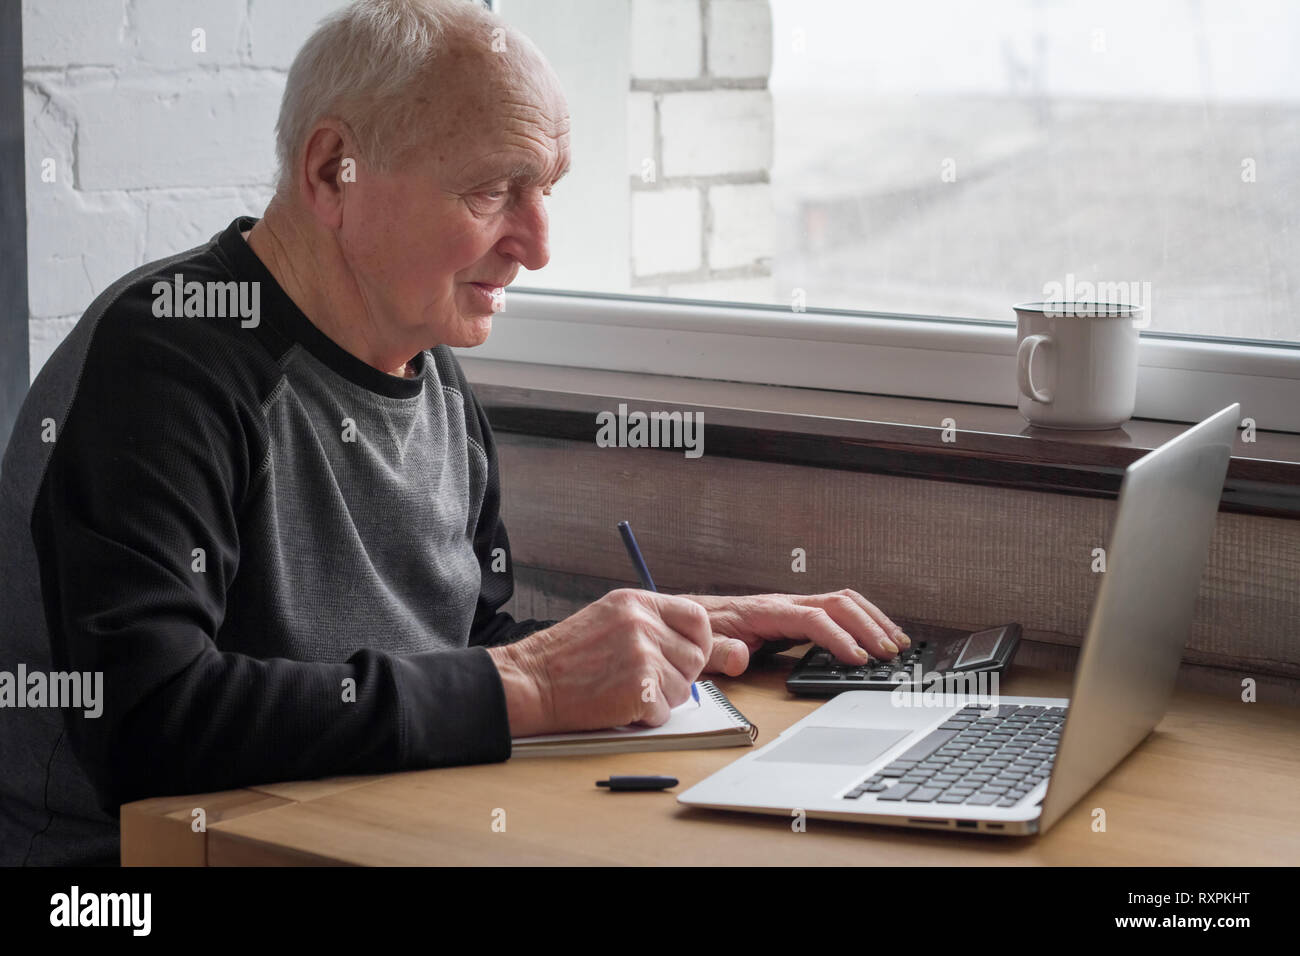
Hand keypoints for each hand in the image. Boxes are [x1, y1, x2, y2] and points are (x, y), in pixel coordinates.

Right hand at [487, 588, 711, 736]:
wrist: (531, 681)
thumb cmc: (565, 655)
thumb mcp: (608, 617)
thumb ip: (648, 622)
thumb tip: (688, 644)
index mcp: (637, 603)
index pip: (696, 618)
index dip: (699, 641)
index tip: (689, 655)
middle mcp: (643, 625)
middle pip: (695, 657)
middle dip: (678, 675)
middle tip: (648, 681)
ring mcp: (643, 656)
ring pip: (683, 689)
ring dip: (660, 699)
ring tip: (625, 691)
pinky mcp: (640, 689)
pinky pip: (664, 713)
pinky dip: (645, 717)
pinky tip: (619, 705)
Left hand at [677, 589, 910, 675]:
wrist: (691, 619)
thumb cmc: (701, 634)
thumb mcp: (703, 648)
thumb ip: (719, 653)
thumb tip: (740, 658)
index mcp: (765, 611)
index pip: (812, 619)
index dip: (838, 638)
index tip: (858, 659)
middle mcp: (785, 603)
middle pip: (838, 604)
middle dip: (868, 627)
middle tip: (890, 654)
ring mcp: (794, 606)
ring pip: (844, 602)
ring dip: (873, 620)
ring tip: (898, 643)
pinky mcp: (798, 614)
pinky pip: (838, 611)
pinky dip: (864, 621)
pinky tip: (878, 637)